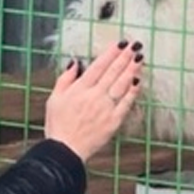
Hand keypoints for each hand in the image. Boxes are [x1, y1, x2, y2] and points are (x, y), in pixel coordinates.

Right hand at [45, 41, 142, 161]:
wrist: (65, 150)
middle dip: (125, 57)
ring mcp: (105, 108)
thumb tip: (75, 63)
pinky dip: (133, 91)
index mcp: (80, 89)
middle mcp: (94, 96)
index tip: (121, 43)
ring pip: (122, 85)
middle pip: (113, 72)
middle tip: (135, 46)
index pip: (99, 66)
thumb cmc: (58, 125)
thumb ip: (65, 79)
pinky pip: (126, 103)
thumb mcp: (54, 98)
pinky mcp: (113, 121)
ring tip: (139, 58)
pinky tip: (139, 81)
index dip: (111, 53)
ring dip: (132, 70)